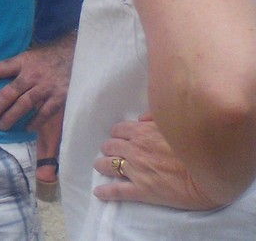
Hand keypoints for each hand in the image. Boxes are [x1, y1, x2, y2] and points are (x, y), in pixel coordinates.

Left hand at [0, 35, 73, 130]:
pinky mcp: (60, 96)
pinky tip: (26, 128)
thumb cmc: (49, 56)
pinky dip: (35, 121)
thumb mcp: (30, 55)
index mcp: (23, 61)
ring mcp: (46, 86)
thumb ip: (16, 67)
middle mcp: (33, 74)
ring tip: (0, 126)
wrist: (78, 54)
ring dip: (10, 117)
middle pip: (9, 92)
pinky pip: (45, 112)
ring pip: (24, 104)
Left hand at [94, 114, 224, 210]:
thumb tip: (141, 117)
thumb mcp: (175, 123)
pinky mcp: (142, 190)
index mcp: (141, 133)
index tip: (120, 139)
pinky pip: (117, 191)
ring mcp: (136, 171)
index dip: (118, 135)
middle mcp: (134, 150)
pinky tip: (99, 192)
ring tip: (103, 167)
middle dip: (110, 149)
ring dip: (103, 165)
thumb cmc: (196, 145)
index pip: (118, 130)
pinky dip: (106, 191)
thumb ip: (155, 118)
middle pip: (109, 146)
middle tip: (113, 153)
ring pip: (108, 165)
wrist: (211, 172)